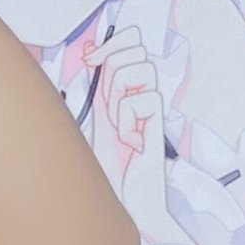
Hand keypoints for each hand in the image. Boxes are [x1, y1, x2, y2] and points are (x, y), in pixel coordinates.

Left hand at [83, 23, 173, 241]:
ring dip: (119, 95)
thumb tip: (85, 49)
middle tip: (105, 102)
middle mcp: (139, 93)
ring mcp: (151, 109)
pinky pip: (147, 99)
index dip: (112, 42)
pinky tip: (130, 142)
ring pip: (140, 68)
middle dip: (112, 67)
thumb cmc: (109, 167)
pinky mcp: (159, 126)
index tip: (90, 59)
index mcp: (123, 90)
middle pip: (135, 47)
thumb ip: (93, 89)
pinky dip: (129, 120)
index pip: (130, 41)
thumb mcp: (94, 119)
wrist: (125, 202)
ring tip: (118, 124)